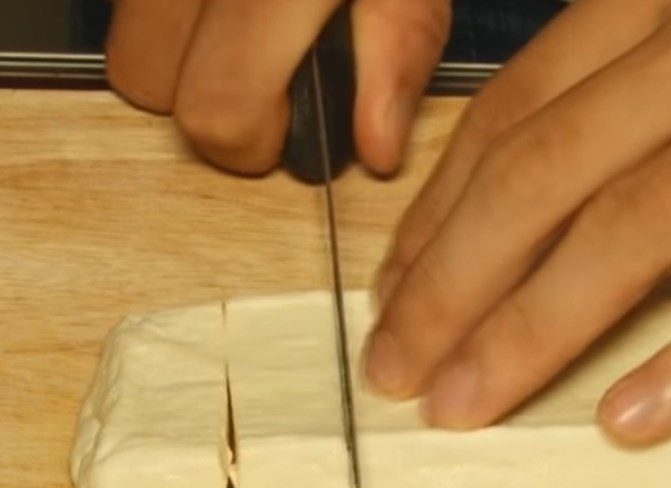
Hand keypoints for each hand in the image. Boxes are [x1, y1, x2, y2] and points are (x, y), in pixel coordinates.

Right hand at [106, 0, 450, 174]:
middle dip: (208, 97)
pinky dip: (171, 8)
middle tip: (264, 71)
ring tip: (246, 23)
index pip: (218, 111)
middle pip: (148, 81)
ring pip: (128, 34)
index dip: (254, 141)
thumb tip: (375, 146)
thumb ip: (397, 47)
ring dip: (181, 50)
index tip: (288, 124)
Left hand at [367, 0, 670, 444]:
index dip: (436, 214)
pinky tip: (631, 419)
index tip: (388, 295)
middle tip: (392, 372)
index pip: (510, 119)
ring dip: (532, 329)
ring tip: (464, 406)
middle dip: (451, 284)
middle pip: (543, 176)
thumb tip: (516, 196)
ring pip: (633, 224)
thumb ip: (627, 80)